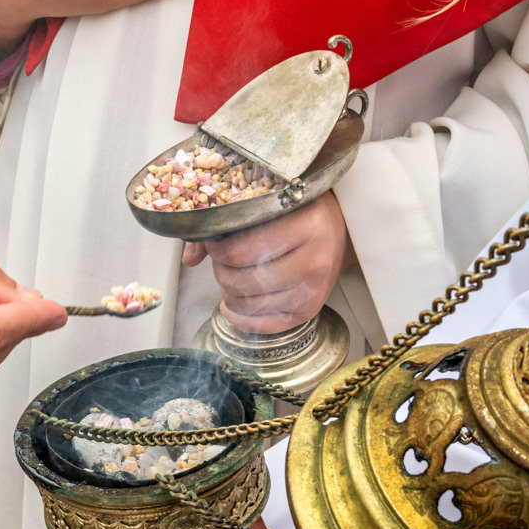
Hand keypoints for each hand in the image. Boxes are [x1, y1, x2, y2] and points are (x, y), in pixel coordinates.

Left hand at [184, 192, 351, 332]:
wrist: (339, 230)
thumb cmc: (299, 212)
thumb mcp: (268, 203)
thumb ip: (225, 224)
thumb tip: (190, 259)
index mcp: (304, 225)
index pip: (239, 251)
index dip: (215, 249)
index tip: (214, 241)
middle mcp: (313, 261)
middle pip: (239, 280)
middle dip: (220, 270)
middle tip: (223, 259)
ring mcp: (313, 290)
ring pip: (246, 304)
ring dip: (227, 292)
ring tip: (231, 276)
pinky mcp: (309, 312)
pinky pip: (260, 326)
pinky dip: (238, 317)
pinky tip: (233, 303)